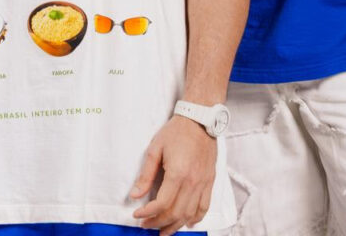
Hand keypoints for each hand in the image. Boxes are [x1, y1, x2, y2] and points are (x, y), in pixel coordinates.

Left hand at [129, 115, 216, 235]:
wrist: (199, 120)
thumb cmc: (176, 132)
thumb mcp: (155, 149)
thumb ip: (146, 175)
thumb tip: (135, 195)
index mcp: (178, 173)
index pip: (162, 203)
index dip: (148, 213)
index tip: (137, 215)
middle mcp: (193, 182)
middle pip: (176, 212)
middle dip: (159, 223)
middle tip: (147, 225)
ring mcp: (204, 183)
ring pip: (190, 214)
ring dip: (176, 225)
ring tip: (163, 231)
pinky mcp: (210, 182)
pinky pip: (205, 207)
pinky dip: (196, 218)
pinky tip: (187, 223)